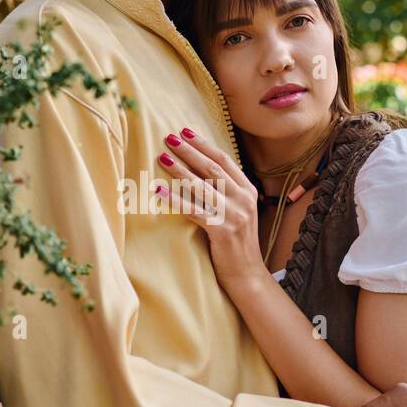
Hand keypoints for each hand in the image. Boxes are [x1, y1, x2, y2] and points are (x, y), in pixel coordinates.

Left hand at [156, 128, 263, 290]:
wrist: (247, 274)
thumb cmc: (237, 243)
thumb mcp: (239, 212)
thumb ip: (227, 192)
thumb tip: (202, 171)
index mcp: (247, 191)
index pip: (224, 161)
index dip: (204, 145)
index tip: (186, 132)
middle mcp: (242, 199)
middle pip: (211, 168)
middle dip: (189, 151)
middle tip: (169, 138)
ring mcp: (233, 214)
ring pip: (201, 186)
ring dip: (179, 170)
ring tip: (162, 157)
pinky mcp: (221, 230)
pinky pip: (193, 210)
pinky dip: (175, 199)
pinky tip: (159, 191)